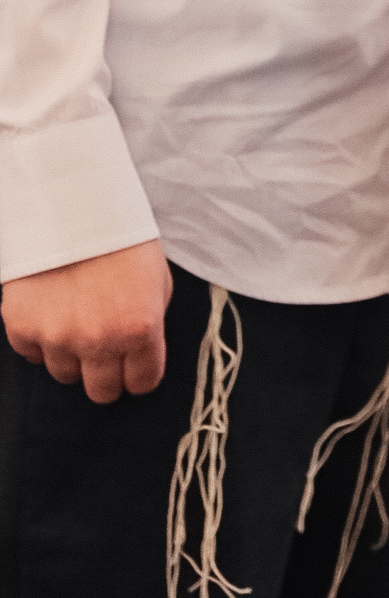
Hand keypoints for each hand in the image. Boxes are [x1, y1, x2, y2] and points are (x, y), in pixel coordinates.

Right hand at [2, 240, 172, 401]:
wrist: (73, 205)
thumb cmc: (122, 240)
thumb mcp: (157, 281)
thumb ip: (150, 324)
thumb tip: (141, 356)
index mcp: (140, 328)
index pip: (143, 382)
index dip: (139, 371)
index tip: (134, 362)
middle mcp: (99, 340)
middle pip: (103, 392)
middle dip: (107, 373)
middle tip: (104, 347)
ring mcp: (57, 337)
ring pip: (66, 374)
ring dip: (72, 354)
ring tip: (76, 316)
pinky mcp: (23, 329)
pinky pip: (33, 355)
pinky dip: (41, 339)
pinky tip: (51, 309)